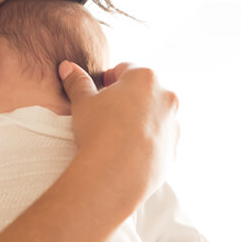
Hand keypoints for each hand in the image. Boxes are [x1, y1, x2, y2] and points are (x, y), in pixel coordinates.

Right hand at [59, 61, 178, 209]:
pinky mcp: (173, 148)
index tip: (99, 92)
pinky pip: (159, 139)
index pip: (125, 69)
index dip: (109, 79)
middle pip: (144, 90)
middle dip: (127, 98)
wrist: (114, 174)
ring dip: (140, 119)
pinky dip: (147, 141)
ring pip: (155, 115)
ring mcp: (173, 124)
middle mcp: (166, 97)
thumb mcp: (82, 102)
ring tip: (117, 134)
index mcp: (145, 78)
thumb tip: (67, 67)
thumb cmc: (98, 131)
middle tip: (107, 113)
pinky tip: (128, 151)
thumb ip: (77, 82)